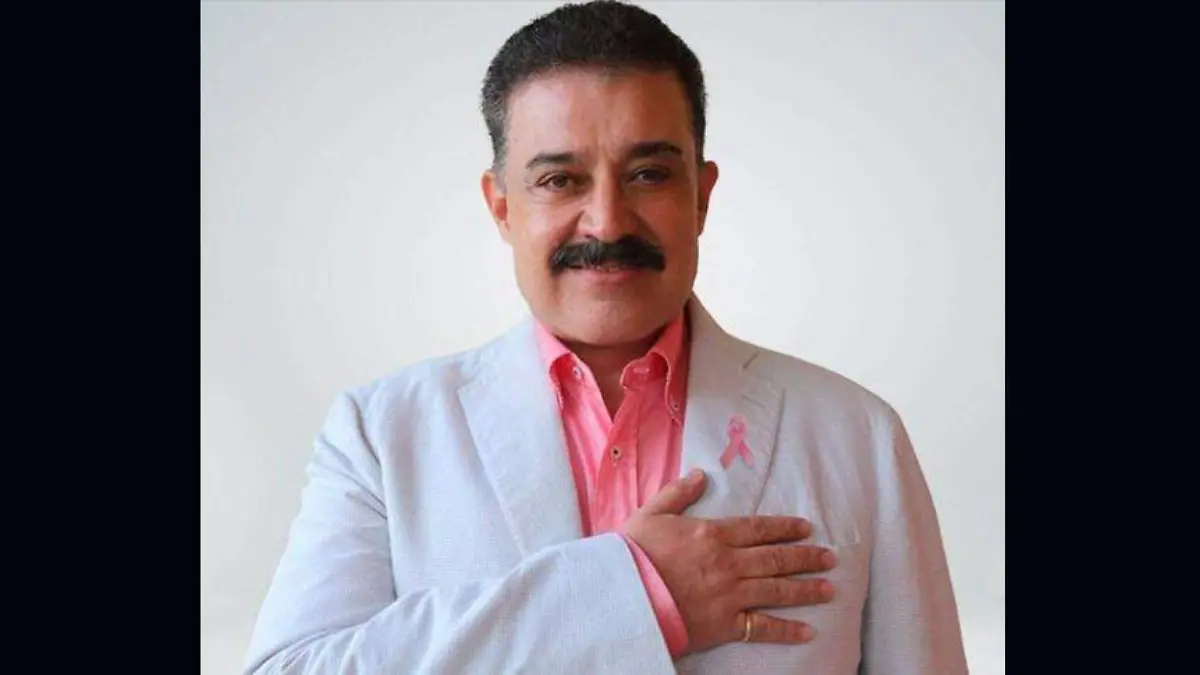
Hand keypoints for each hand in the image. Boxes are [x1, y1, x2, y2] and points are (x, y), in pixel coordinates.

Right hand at [623, 470, 836, 655]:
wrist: (623, 596)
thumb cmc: (633, 554)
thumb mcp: (651, 514)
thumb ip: (678, 493)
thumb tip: (700, 474)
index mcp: (712, 534)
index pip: (758, 528)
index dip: (784, 528)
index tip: (806, 528)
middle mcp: (728, 562)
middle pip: (776, 558)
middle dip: (806, 557)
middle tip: (830, 557)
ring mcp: (730, 594)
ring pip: (777, 589)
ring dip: (806, 589)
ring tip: (830, 588)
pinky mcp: (725, 624)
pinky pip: (763, 628)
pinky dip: (787, 630)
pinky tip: (808, 632)